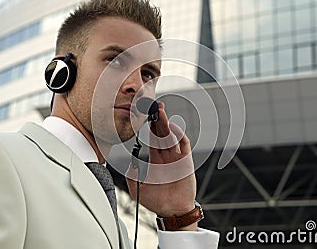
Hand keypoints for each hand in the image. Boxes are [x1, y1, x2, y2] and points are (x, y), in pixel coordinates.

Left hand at [126, 102, 197, 229]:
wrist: (172, 211)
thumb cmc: (157, 201)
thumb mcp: (137, 188)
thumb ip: (132, 176)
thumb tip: (130, 166)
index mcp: (156, 159)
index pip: (152, 138)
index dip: (149, 126)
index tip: (144, 115)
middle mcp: (166, 155)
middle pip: (161, 133)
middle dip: (158, 119)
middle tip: (153, 105)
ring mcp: (177, 157)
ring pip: (171, 135)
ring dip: (165, 123)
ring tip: (160, 111)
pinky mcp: (186, 161)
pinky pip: (183, 144)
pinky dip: (178, 134)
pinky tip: (171, 127)